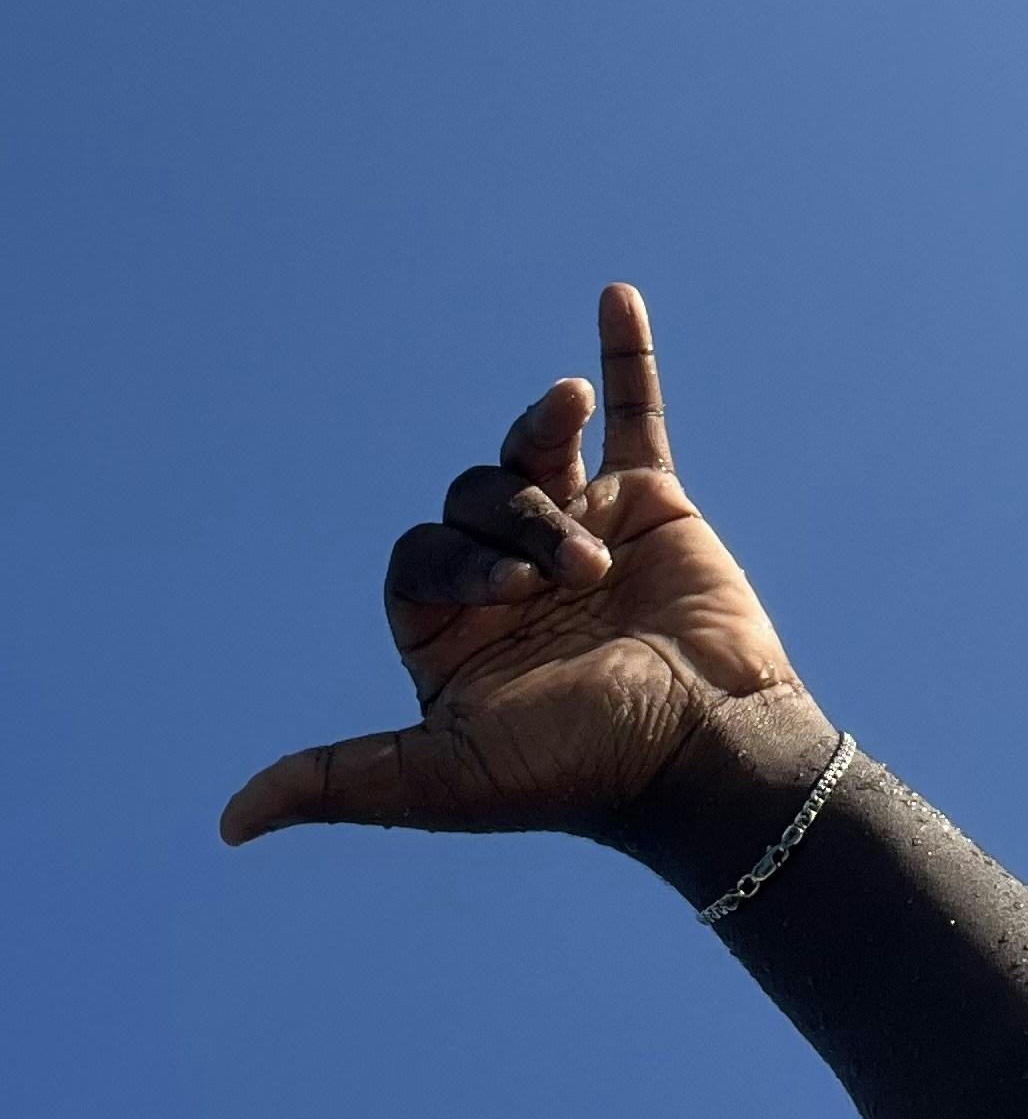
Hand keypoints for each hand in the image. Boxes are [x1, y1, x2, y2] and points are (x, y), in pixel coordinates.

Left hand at [221, 284, 821, 847]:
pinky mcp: (651, 504)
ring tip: (570, 417)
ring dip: (545, 434)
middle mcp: (511, 578)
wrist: (708, 745)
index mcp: (457, 637)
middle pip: (477, 498)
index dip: (455, 559)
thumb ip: (344, 778)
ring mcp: (583, 528)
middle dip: (519, 524)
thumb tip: (228, 824)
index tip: (511, 593)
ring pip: (537, 452)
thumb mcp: (450, 776)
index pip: (419, 554)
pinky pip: (633, 416)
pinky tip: (615, 295)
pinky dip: (623, 357)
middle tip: (573, 576)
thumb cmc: (580, 768)